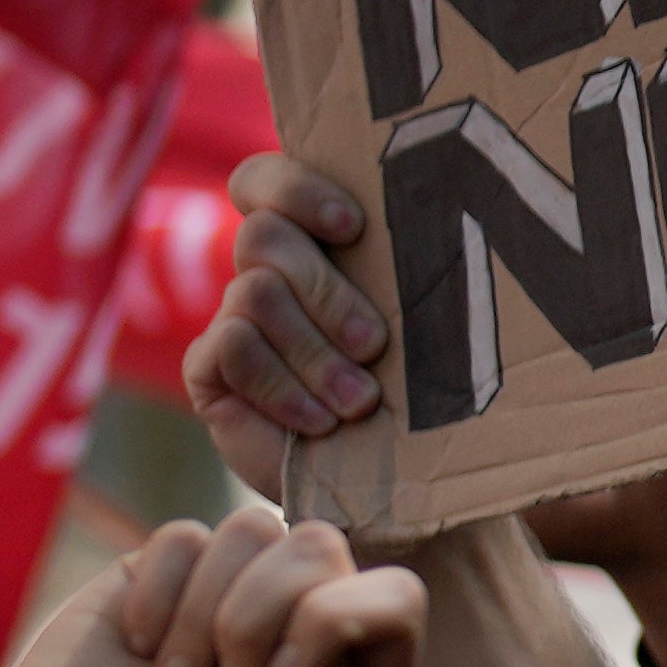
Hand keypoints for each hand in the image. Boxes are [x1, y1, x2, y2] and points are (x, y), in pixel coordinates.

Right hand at [0, 505, 425, 666]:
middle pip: (320, 543)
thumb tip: (318, 547)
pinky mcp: (168, 572)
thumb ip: (346, 640)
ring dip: (202, 613)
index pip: (397, 596)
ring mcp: (234, 593)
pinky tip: (136, 648)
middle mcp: (302, 626)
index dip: (340, 617)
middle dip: (257, 616)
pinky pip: (183, 535)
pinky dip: (155, 597)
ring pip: (251, 526)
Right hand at [181, 154, 389, 490]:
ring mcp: (232, 316)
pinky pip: (233, 348)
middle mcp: (265, 271)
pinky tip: (319, 423)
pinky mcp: (209, 368)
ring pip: (254, 293)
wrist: (386, 485)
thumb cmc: (419, 395)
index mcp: (312, 242)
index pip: (267, 182)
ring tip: (359, 402)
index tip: (353, 226)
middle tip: (376, 344)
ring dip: (313, 351)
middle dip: (325, 291)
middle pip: (264, 235)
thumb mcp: (422, 330)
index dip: (298, 189)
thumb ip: (412, 277)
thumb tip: (458, 229)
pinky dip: (282, 386)